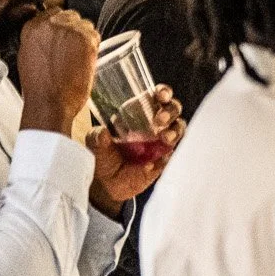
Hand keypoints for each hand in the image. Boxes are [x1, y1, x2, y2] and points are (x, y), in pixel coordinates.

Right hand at [16, 9, 99, 134]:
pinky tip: (86, 60)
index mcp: (32, 26)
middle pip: (70, 15)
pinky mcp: (86, 39)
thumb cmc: (38, 85)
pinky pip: (96, 35)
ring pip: (85, 24)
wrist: (50, 101)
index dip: (61, 25)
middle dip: (74, 29)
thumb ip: (38, 39)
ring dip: (85, 37)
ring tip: (79, 56)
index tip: (64, 36)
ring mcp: (69, 30)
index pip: (52, 13)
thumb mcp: (28, 55)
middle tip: (74, 48)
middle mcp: (50, 23)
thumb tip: (50, 35)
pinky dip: (94, 46)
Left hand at [88, 86, 184, 213]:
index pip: (158, 97)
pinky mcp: (164, 160)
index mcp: (140, 112)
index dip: (164, 93)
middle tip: (159, 120)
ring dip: (174, 132)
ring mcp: (161, 142)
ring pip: (178, 130)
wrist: (106, 183)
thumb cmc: (102, 154)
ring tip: (164, 139)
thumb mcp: (95, 142)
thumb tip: (103, 132)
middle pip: (174, 110)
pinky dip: (165, 157)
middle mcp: (155, 124)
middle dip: (170, 112)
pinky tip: (151, 163)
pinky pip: (171, 156)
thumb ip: (98, 136)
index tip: (160, 95)